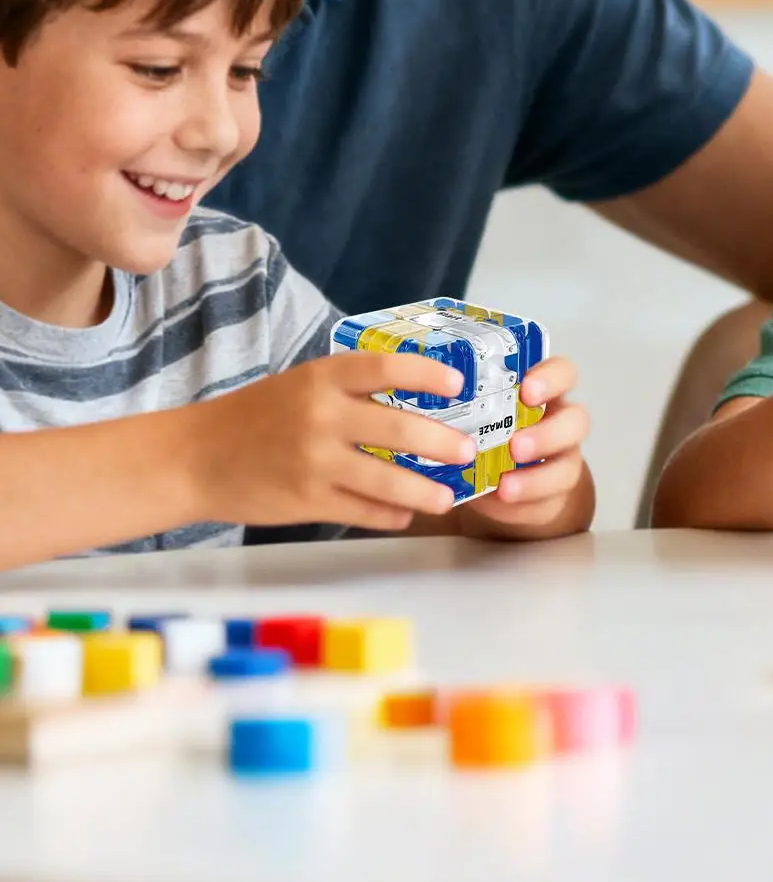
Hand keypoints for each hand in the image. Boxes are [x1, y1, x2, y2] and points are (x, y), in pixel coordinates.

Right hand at [184, 353, 475, 531]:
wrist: (195, 458)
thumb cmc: (258, 415)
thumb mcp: (304, 384)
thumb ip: (353, 389)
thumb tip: (419, 398)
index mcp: (323, 377)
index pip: (388, 368)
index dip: (428, 375)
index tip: (458, 384)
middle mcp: (322, 416)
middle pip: (400, 429)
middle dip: (443, 443)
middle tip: (468, 450)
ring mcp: (314, 461)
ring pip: (388, 480)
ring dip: (426, 490)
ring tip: (448, 496)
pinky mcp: (307, 501)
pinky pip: (362, 510)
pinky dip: (389, 513)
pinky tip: (406, 513)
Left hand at [458, 357, 593, 538]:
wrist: (501, 478)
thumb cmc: (486, 432)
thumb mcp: (480, 409)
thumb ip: (466, 401)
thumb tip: (421, 394)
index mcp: (544, 392)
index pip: (563, 373)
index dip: (551, 379)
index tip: (527, 390)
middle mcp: (560, 422)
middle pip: (577, 420)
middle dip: (548, 433)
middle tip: (516, 446)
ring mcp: (563, 459)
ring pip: (570, 465)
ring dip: (538, 477)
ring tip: (506, 487)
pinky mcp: (555, 495)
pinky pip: (549, 501)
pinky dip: (523, 504)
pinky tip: (499, 503)